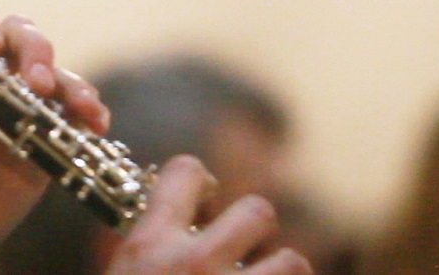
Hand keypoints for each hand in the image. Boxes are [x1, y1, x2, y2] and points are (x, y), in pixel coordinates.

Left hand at [0, 0, 109, 274]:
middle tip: (34, 80)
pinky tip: (95, 123)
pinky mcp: (38, 147)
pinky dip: (87, 115)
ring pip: (49, 74)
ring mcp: (13, 112)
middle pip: (14, 37)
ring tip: (77, 104)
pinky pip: (69, 121)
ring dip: (66, 80)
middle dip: (30, 47)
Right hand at [105, 156, 312, 274]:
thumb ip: (145, 252)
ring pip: (292, 260)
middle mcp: (196, 263)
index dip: (200, 180)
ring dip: (282, 273)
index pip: (186, 172)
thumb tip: (173, 229)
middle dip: (254, 230)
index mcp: (150, 247)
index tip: (205, 199)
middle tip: (244, 253)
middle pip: (256, 210)